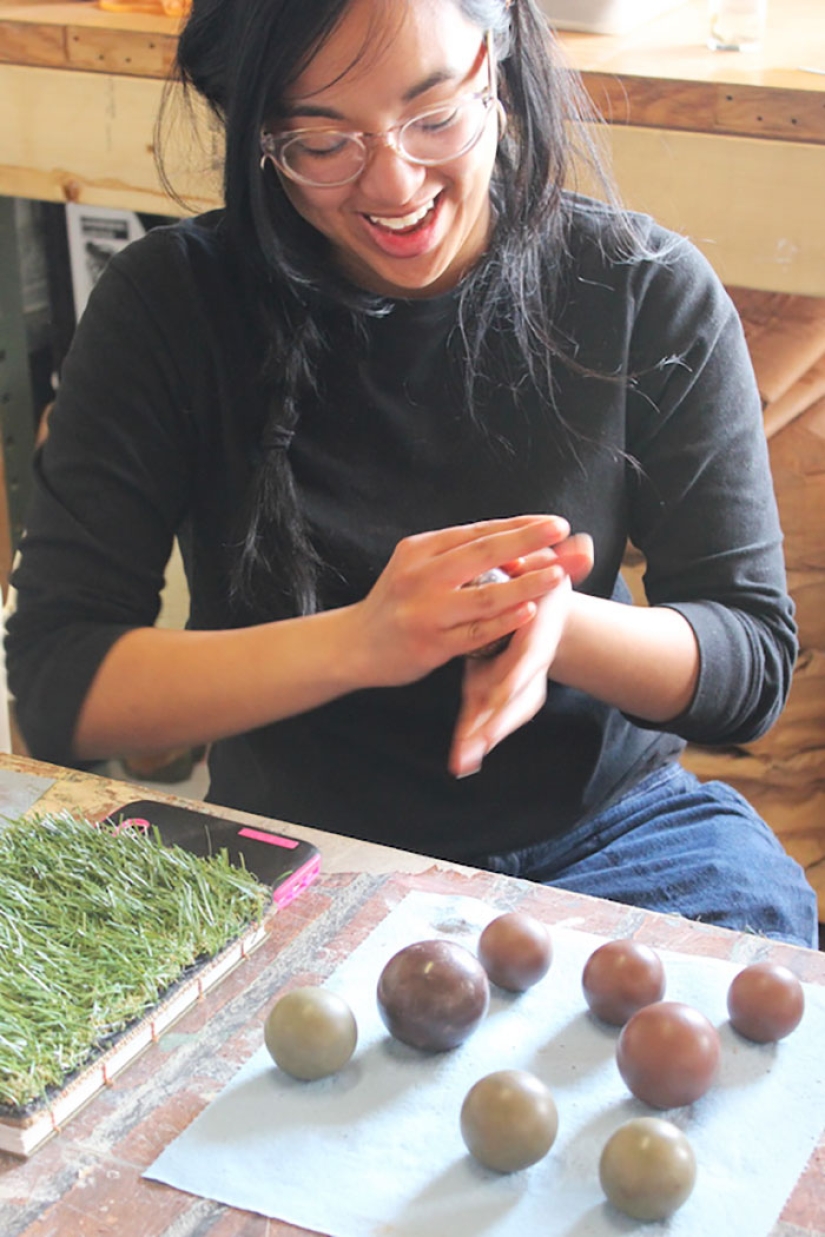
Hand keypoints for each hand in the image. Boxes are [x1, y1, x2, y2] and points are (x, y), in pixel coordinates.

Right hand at [352, 515, 576, 688]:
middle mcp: (420, 575)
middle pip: (483, 552)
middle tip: (560, 530)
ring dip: (525, 583)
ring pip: (484, 594)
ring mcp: (425, 610)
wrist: (352, 645)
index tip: (553, 523)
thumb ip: (455, 555)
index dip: (518, 525)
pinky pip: (474, 632)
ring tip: (557, 575)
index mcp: (420, 549)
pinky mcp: (430, 643)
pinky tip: (527, 612)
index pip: (478, 531)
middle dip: (526, 539)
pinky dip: (503, 622)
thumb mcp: (415, 567)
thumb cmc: (397, 604)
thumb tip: (513, 539)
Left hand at [448, 533, 594, 777]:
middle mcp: (529, 668)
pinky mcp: (500, 692)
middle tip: (472, 748)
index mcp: (538, 640)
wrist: (551, 618)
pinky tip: (461, 764)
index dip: (513, 677)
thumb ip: (564, 565)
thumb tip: (586, 547)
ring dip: (481, 737)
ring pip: (500, 715)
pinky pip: (487, 716)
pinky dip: (475, 740)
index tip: (496, 698)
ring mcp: (516, 684)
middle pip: (512, 699)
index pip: (525, 662)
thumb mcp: (552, 575)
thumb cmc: (545, 592)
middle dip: (494, 723)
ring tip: (463, 762)